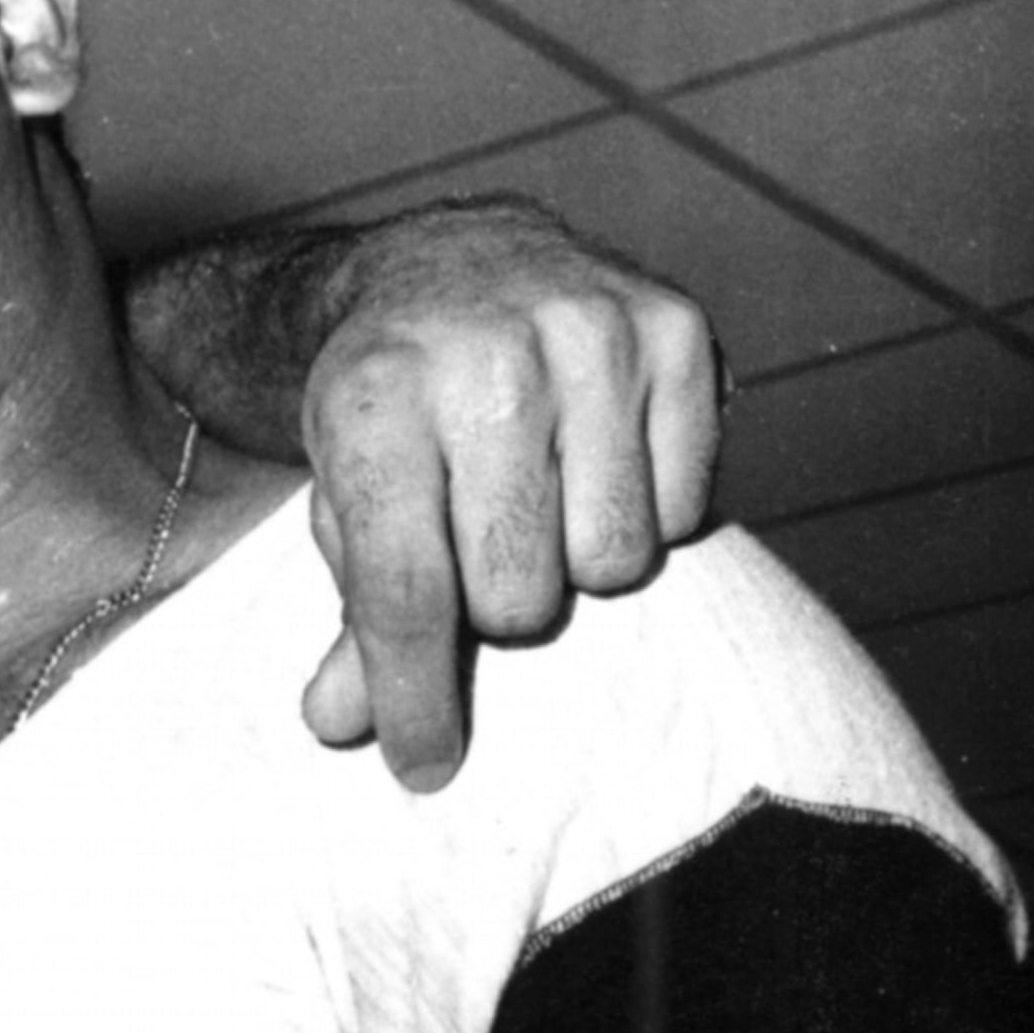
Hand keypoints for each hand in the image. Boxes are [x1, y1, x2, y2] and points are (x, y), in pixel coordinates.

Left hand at [297, 197, 723, 786]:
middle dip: (496, 608)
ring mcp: (591, 334)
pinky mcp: (678, 329)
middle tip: (479, 552)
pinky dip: (645, 513)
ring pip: (614, 562)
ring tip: (537, 507)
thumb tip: (346, 729)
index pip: (407, 592)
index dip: (416, 696)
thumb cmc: (394, 414)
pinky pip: (688, 508)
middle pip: (518, 596)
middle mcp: (486, 360)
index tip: (424, 766)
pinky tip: (596, 465)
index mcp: (374, 403)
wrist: (452, 266)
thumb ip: (356, 619)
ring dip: (574, 565)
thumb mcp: (346, 502)